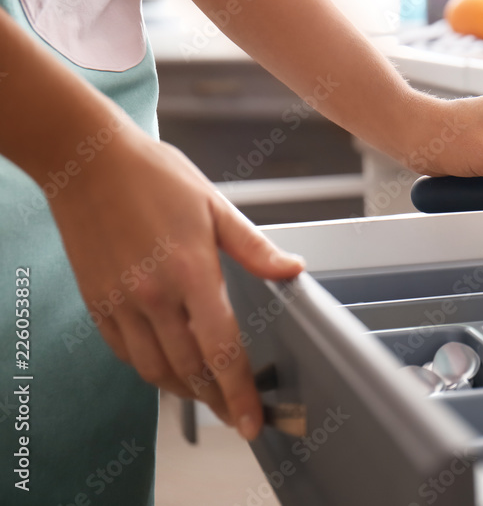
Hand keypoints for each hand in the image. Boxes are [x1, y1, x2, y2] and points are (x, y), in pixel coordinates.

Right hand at [48, 125, 303, 439]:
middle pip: (190, 370)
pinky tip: (169, 369)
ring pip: (155, 371)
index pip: (221, 349)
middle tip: (239, 416)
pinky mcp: (97, 303)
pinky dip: (151, 370)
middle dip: (218, 401)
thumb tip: (294, 269)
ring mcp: (120, 303)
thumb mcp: (215, 206)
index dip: (239, 392)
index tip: (252, 420)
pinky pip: (125, 354)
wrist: (88, 161)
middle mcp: (153, 295)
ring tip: (210, 399)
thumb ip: (254, 248)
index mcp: (191, 271)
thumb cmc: (155, 176)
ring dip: (186, 392)